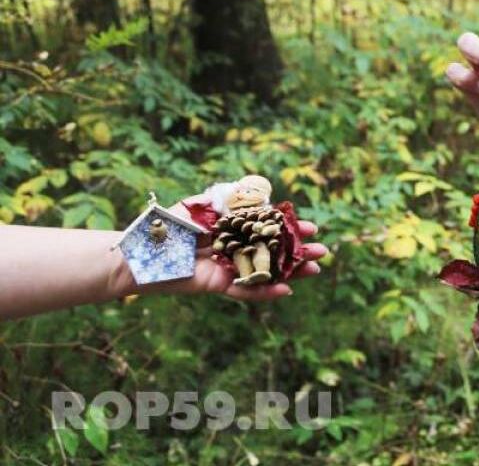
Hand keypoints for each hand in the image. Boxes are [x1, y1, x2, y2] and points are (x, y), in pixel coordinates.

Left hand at [130, 205, 325, 301]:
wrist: (143, 250)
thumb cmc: (168, 225)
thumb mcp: (201, 205)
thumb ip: (229, 202)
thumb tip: (261, 198)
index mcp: (232, 228)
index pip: (269, 228)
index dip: (290, 228)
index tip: (311, 227)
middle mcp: (234, 248)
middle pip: (273, 251)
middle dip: (298, 251)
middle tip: (322, 251)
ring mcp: (228, 268)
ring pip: (266, 271)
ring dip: (291, 272)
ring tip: (315, 270)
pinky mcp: (218, 285)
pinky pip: (246, 290)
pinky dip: (265, 292)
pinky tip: (287, 290)